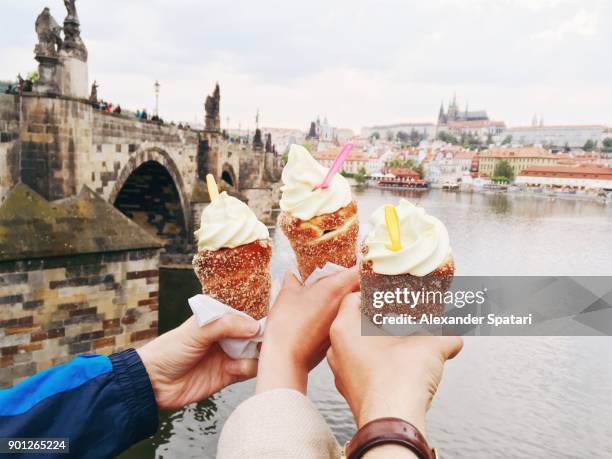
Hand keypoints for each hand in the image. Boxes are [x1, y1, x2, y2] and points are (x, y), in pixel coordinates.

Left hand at [137, 314, 259, 408]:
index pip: (246, 315)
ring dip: (255, 354)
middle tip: (261, 341)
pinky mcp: (229, 375)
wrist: (153, 382)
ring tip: (242, 356)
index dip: (258, 317)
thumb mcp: (196, 330)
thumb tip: (254, 327)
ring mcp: (229, 355)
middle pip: (255, 334)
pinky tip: (231, 369)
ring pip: (255, 353)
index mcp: (219, 320)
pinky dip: (246, 369)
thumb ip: (225, 325)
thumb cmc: (169, 350)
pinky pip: (248, 371)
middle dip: (261, 337)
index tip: (269, 322)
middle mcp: (227, 336)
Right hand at [256, 267, 358, 393]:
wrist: (287, 356)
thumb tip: (292, 275)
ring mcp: (344, 320)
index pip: (361, 270)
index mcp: (336, 288)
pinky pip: (350, 319)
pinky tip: (332, 313)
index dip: (365, 263)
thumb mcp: (287, 294)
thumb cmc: (287, 324)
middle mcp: (345, 304)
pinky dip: (347, 314)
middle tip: (355, 274)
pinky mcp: (339, 334)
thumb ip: (293, 281)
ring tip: (344, 293)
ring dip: (356, 298)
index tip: (364, 258)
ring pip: (357, 304)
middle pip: (363, 287)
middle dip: (362, 280)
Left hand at [327, 292, 462, 434]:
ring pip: (358, 348)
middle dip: (380, 319)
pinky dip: (378, 364)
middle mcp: (336, 350)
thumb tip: (455, 336)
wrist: (393, 423)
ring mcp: (341, 373)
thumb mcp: (430, 347)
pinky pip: (362, 369)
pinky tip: (398, 365)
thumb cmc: (400, 380)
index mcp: (344, 329)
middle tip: (400, 316)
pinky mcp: (350, 392)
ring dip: (379, 343)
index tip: (389, 293)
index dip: (373, 293)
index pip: (353, 298)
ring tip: (402, 341)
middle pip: (355, 324)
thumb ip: (445, 336)